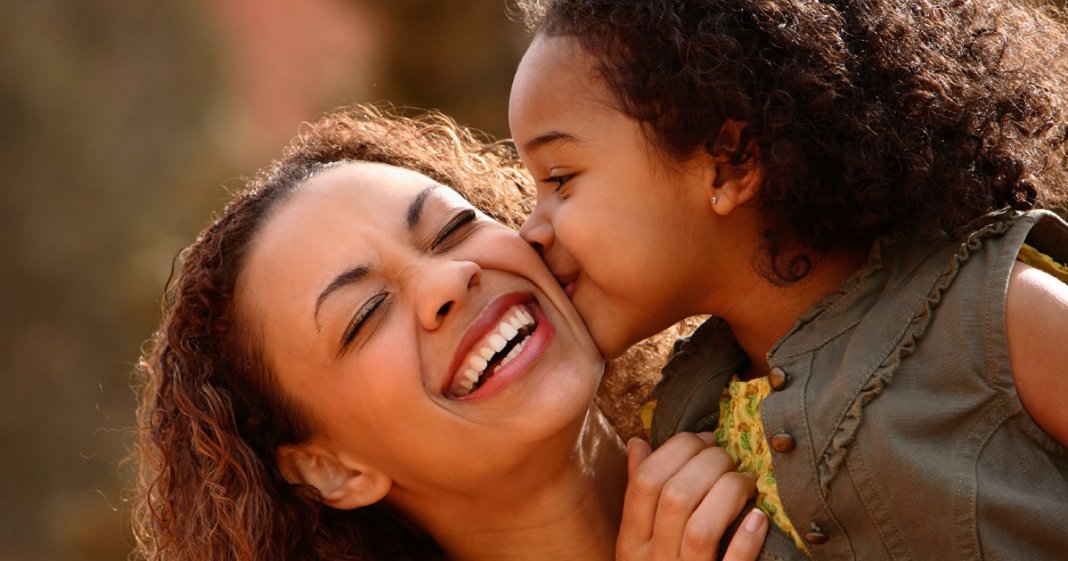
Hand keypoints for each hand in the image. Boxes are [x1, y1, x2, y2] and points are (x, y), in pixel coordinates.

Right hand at [617, 432, 766, 560]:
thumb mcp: (642, 542)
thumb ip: (640, 495)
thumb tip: (638, 444)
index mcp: (632, 543)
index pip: (645, 482)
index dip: (675, 449)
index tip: (702, 439)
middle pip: (675, 497)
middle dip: (708, 464)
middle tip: (729, 457)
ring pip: (701, 528)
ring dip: (728, 493)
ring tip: (746, 482)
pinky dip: (746, 539)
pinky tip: (759, 518)